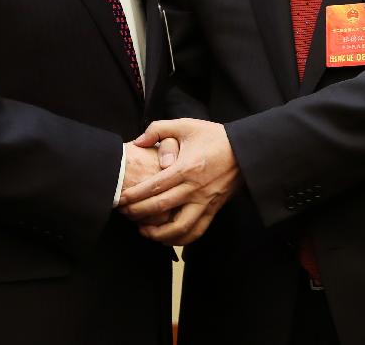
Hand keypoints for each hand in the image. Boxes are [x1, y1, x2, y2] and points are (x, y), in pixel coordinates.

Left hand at [118, 118, 240, 244]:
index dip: (134, 196)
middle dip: (138, 213)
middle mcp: (194, 188)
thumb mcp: (186, 125)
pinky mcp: (213, 210)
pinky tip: (166, 238)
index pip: (154, 187)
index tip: (120, 200)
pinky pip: (196, 232)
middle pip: (161, 207)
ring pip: (179, 228)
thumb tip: (138, 141)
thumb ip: (158, 129)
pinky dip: (180, 239)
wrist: (244, 150)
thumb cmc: (214, 136)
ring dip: (158, 233)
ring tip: (143, 230)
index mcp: (186, 168)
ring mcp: (205, 202)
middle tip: (124, 214)